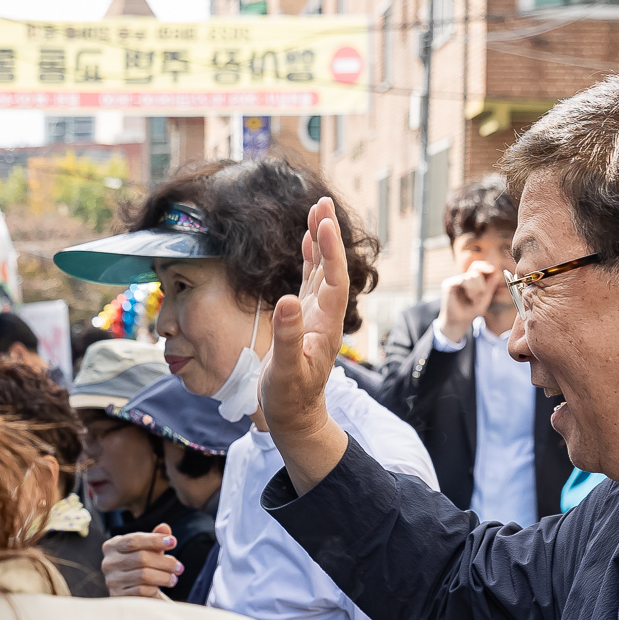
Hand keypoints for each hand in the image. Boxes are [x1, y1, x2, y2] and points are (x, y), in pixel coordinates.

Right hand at [101, 530, 180, 599]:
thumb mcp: (149, 550)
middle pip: (141, 558)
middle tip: (180, 567)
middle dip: (165, 562)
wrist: (135, 594)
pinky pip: (142, 591)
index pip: (134, 540)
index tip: (173, 542)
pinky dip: (155, 588)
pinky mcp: (118, 596)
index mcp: (112, 546)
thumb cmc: (142, 566)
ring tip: (174, 578)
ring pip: (144, 575)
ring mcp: (111, 580)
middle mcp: (108, 562)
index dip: (155, 540)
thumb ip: (156, 537)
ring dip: (164, 577)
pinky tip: (161, 587)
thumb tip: (165, 528)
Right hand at [262, 197, 352, 491]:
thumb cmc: (289, 398)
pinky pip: (310, 280)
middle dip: (327, 235)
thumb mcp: (285, 371)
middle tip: (322, 203)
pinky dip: (310, 258)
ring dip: (320, 242)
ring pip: (321, 271)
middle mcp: (325, 316)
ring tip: (317, 211)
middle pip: (331, 268)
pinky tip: (307, 240)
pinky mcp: (304, 318)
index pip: (334, 281)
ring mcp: (316, 316)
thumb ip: (287, 337)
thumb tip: (286, 300)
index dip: (331, 251)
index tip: (324, 222)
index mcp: (325, 326)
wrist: (295, 416)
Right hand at [439, 256, 502, 335]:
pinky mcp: (448, 284)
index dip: (485, 267)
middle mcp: (461, 279)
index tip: (493, 270)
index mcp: (470, 281)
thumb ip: (491, 286)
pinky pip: (463, 279)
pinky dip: (470, 289)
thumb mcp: (485, 299)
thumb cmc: (470, 312)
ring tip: (473, 299)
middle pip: (476, 271)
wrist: (459, 323)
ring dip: (476, 289)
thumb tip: (497, 272)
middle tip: (479, 297)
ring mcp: (454, 280)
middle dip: (482, 284)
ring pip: (471, 275)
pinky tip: (469, 297)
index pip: (477, 267)